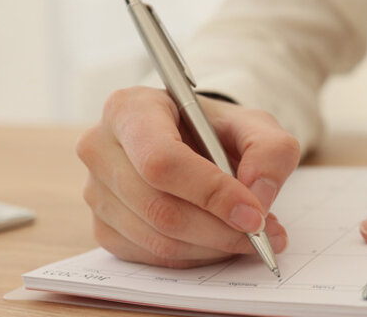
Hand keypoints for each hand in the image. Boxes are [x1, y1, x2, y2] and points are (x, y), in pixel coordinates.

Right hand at [77, 86, 298, 267]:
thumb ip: (270, 151)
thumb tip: (259, 196)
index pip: (162, 160)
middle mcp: (100, 148)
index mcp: (129, 109)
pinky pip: (151, 257)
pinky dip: (195, 257)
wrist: (191, 143)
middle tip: (262, 233)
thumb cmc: (215, 130)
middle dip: (219, 229)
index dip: (211, 193)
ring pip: (157, 239)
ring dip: (213, 247)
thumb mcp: (254, 126)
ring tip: (249, 235)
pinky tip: (218, 240)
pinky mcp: (103, 227)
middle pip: (159, 207)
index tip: (254, 214)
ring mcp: (95, 191)